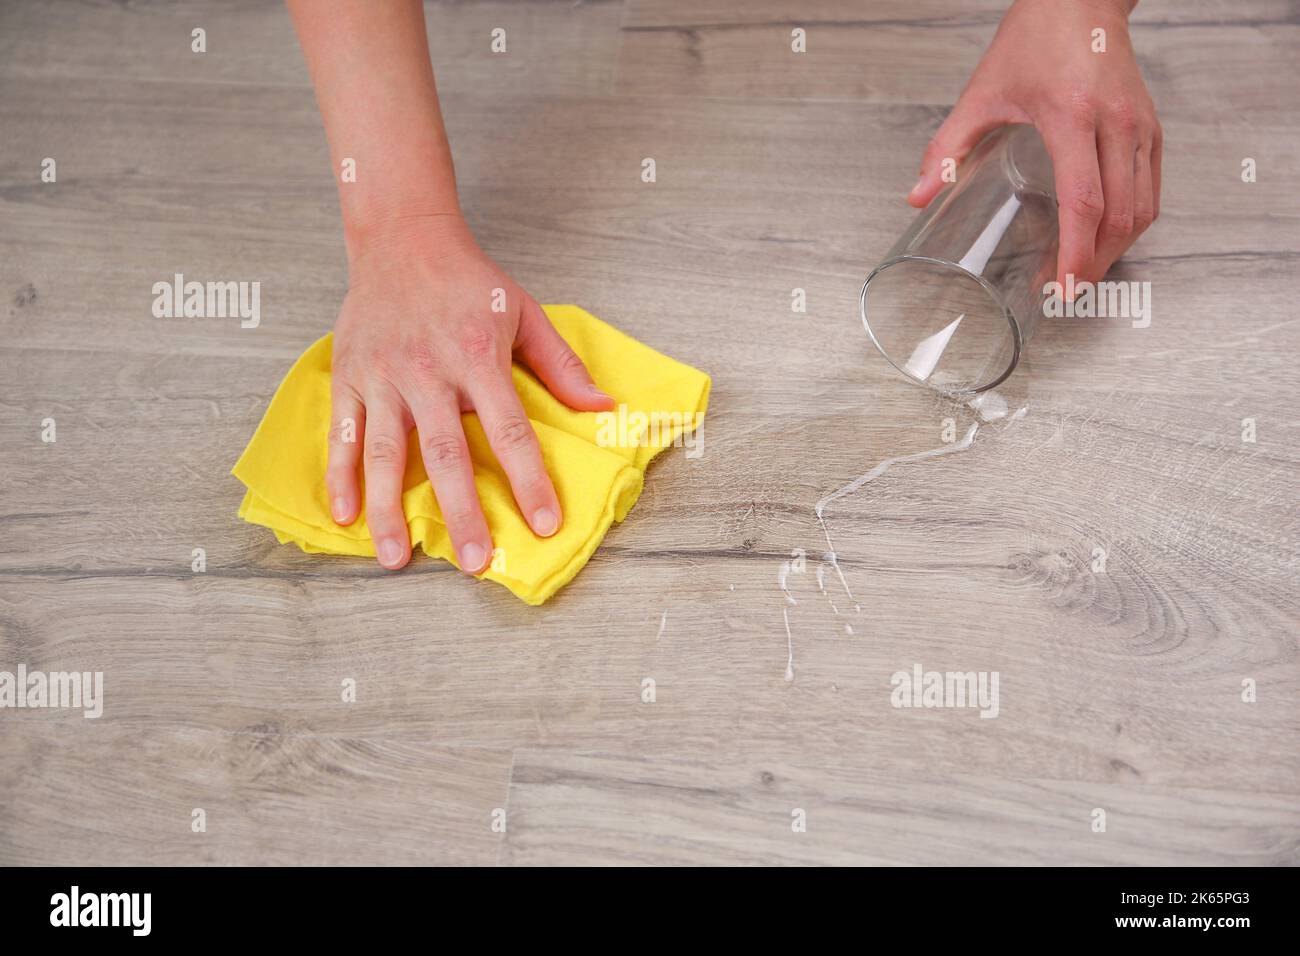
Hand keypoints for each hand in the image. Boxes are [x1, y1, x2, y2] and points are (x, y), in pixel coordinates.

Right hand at [326, 214, 614, 571]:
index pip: (509, 430)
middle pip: (445, 453)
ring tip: (397, 559)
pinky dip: (340, 477)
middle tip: (475, 564)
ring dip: (390, 510)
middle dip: (462, 512)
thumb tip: (604, 409)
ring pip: (384, 454)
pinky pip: (341, 434)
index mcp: (477, 357)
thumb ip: (562, 367)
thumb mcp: (525, 314)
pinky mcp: (349, 376)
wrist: (402, 238)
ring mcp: (383, 376)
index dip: (528, 480)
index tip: (545, 523)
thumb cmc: (470, 282)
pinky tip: (346, 517)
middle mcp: (427, 372)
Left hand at [908, 0, 1160, 289]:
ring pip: (1144, 206)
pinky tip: (1107, 239)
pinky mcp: (1151, 126)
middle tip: (1068, 290)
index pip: (1084, 200)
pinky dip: (1133, 221)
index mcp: (1073, 117)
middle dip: (1095, 262)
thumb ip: (946, 147)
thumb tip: (916, 196)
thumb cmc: (1034, 38)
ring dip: (1118, 248)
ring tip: (1085, 272)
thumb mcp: (982, 92)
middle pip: (1119, 214)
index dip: (1077, 251)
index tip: (1064, 285)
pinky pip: (1151, 188)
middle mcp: (1116, 123)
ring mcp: (1140, 125)